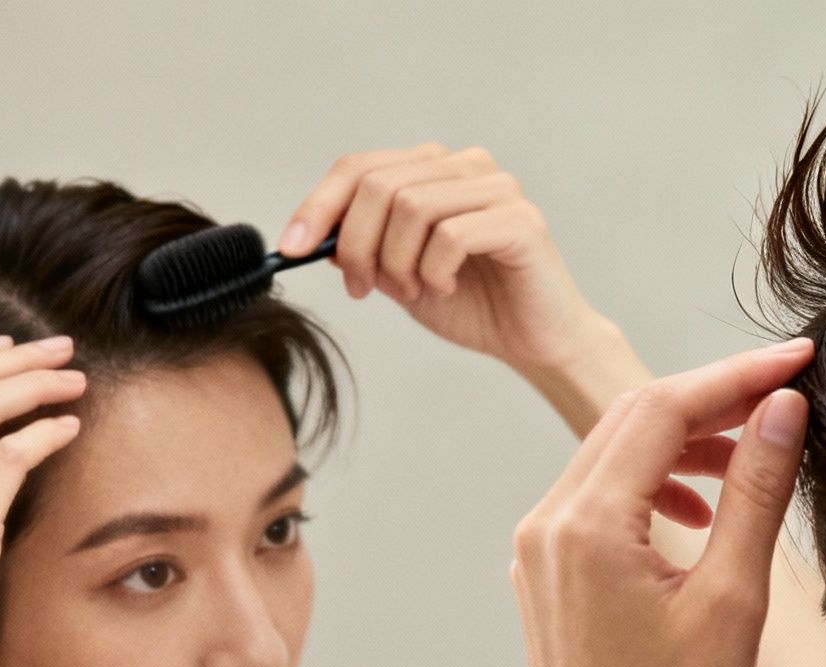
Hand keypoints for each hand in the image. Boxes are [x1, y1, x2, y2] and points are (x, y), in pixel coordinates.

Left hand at [276, 143, 622, 380]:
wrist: (535, 343)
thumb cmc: (474, 305)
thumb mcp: (400, 276)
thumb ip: (363, 250)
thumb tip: (313, 236)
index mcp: (435, 169)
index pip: (360, 166)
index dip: (318, 206)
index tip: (290, 249)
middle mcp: (467, 166)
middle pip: (379, 183)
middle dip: (357, 244)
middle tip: (363, 288)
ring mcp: (497, 188)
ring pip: (411, 206)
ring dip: (397, 261)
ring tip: (414, 290)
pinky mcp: (519, 220)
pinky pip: (450, 235)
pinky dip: (434, 271)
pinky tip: (446, 287)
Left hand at [508, 339, 812, 666]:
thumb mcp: (734, 603)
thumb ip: (756, 493)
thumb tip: (783, 409)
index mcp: (587, 525)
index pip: (663, 406)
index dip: (738, 373)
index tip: (803, 357)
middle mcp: (547, 524)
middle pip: (631, 418)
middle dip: (713, 397)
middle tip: (788, 391)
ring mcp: (538, 550)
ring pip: (614, 454)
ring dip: (685, 442)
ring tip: (755, 457)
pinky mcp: (546, 576)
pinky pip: (600, 498)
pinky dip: (656, 485)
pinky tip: (701, 515)